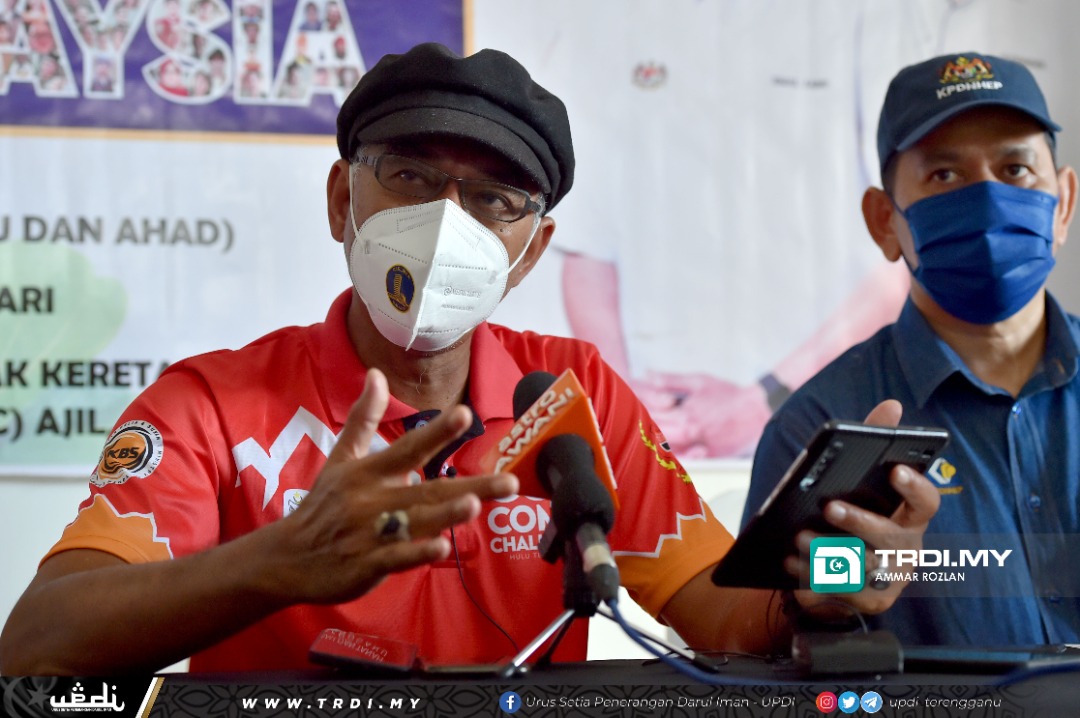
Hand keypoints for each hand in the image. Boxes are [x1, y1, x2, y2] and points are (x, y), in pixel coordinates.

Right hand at [263, 369, 517, 604]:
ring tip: (475, 504)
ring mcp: (369, 534)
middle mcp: (371, 500)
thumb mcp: (340, 459)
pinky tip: (441, 548)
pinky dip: (416, 553)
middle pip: (426, 491)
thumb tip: (376, 374)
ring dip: (445, 515)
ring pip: (413, 523)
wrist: (287, 557)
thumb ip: (363, 418)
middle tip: (510, 481)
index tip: (465, 416)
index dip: (436, 433)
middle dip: (470, 486)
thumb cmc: (324, 505)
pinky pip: (395, 559)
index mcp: (367, 472)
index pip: (408, 449)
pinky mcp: (366, 565)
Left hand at [633, 372, 773, 457]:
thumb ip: (670, 381)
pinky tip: (657, 452)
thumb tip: (647, 375)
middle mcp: (689, 433)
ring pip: (664, 450)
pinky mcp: (707, 456)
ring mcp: (698, 447)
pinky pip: (682, 459)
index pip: (650, 413)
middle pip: (653, 435)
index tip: (619, 405)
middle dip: (636, 428)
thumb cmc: (728, 394)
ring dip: (649, 444)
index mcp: (684, 413)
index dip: (632, 409)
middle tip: (618, 424)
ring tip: (632, 439)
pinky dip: (668, 456)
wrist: (759, 411)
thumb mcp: (699, 381)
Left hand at [786, 400, 940, 614]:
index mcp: (912, 518)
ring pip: (861, 567)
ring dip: (828, 551)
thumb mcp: (865, 479)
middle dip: (859, 522)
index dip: (915, 486)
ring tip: (799, 537)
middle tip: (829, 506)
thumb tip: (892, 404)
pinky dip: (812, 576)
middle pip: (889, 538)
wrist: (843, 571)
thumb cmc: (859, 513)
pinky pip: (839, 592)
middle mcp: (907, 550)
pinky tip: (789, 562)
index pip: (926, 502)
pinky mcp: (868, 602)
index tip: (896, 469)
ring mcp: (890, 579)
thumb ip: (877, 441)